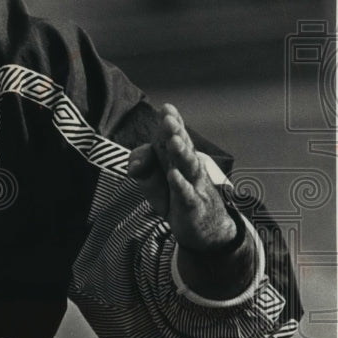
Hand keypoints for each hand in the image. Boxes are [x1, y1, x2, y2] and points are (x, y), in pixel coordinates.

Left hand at [127, 104, 237, 251]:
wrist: (204, 229)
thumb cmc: (174, 198)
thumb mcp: (152, 181)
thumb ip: (141, 166)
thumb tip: (133, 162)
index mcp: (177, 159)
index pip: (174, 137)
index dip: (172, 122)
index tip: (167, 107)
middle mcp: (187, 168)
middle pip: (182, 147)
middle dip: (176, 132)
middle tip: (169, 118)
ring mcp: (194, 186)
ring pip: (188, 167)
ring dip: (181, 153)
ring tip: (173, 140)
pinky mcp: (193, 207)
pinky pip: (186, 195)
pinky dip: (180, 185)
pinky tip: (173, 176)